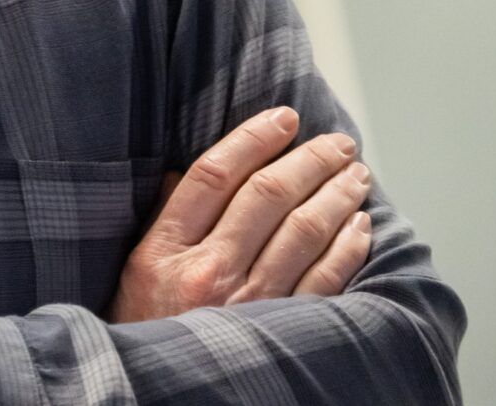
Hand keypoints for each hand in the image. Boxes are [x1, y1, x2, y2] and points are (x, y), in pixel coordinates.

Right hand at [108, 107, 373, 322]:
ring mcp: (248, 305)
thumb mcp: (134, 273)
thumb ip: (164, 219)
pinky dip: (348, 247)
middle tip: (337, 142)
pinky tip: (360, 225)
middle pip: (266, 196)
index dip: (253, 138)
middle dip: (309, 160)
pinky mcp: (281, 333)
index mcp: (164, 250)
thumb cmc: (147, 331)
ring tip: (355, 173)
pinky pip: (325, 280)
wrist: (160, 398)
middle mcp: (207, 273)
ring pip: (303, 232)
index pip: (214, 175)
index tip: (284, 117)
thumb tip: (187, 172)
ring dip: (336, 195)